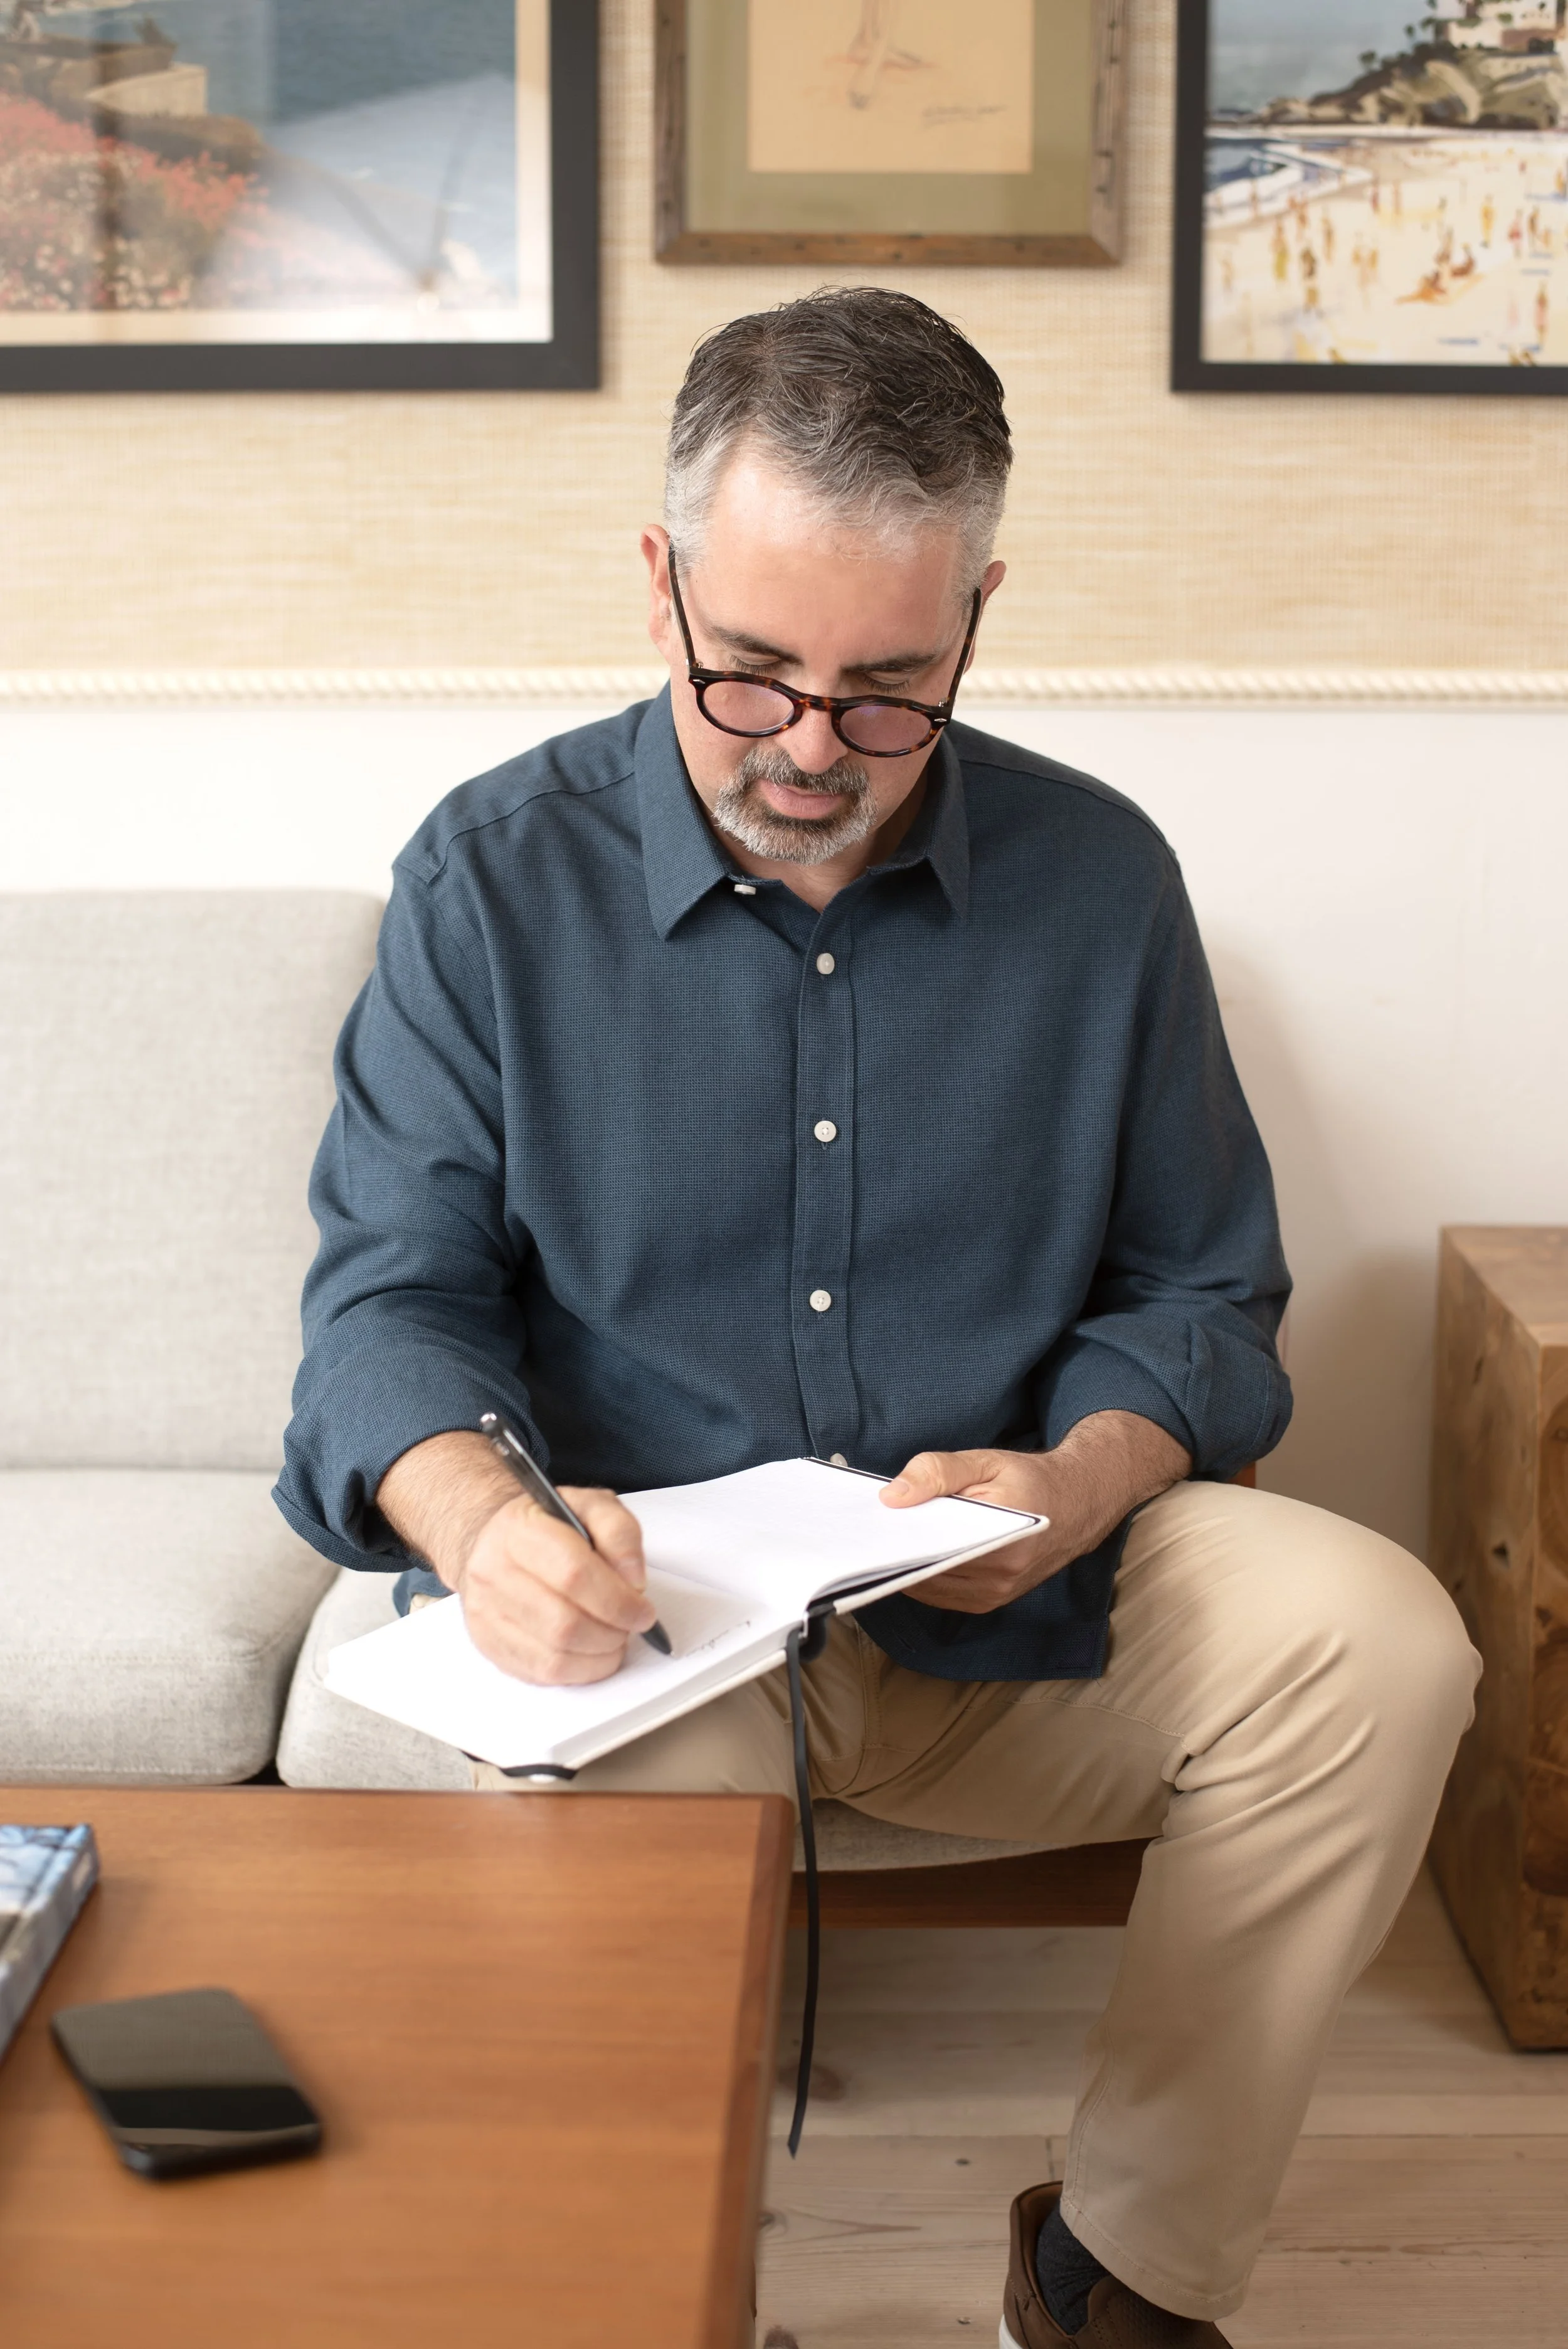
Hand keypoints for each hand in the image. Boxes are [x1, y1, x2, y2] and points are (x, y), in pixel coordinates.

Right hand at [452, 1485, 656, 1684]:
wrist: (495, 1542)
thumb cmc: (548, 1526)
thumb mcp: (591, 1506)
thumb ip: (620, 1532)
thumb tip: (633, 1581)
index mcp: (519, 1531)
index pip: (573, 1574)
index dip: (617, 1600)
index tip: (643, 1611)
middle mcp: (493, 1572)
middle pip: (564, 1624)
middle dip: (612, 1633)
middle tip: (631, 1626)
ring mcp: (486, 1613)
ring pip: (555, 1656)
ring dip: (599, 1655)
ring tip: (614, 1638)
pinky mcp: (490, 1644)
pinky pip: (543, 1674)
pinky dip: (581, 1671)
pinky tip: (592, 1652)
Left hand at [880, 1412, 1190, 1614]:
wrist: (1077, 1506)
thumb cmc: (1031, 1481)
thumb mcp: (986, 1461)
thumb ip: (938, 1472)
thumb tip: (892, 1497)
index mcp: (1002, 1539)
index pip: (933, 1549)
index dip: (897, 1541)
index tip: (871, 1526)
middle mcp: (1000, 1576)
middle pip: (926, 1571)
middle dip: (897, 1551)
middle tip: (871, 1528)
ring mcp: (995, 1594)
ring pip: (930, 1587)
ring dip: (908, 1565)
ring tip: (890, 1537)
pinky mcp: (990, 1601)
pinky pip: (942, 1595)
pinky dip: (923, 1576)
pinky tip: (913, 1552)